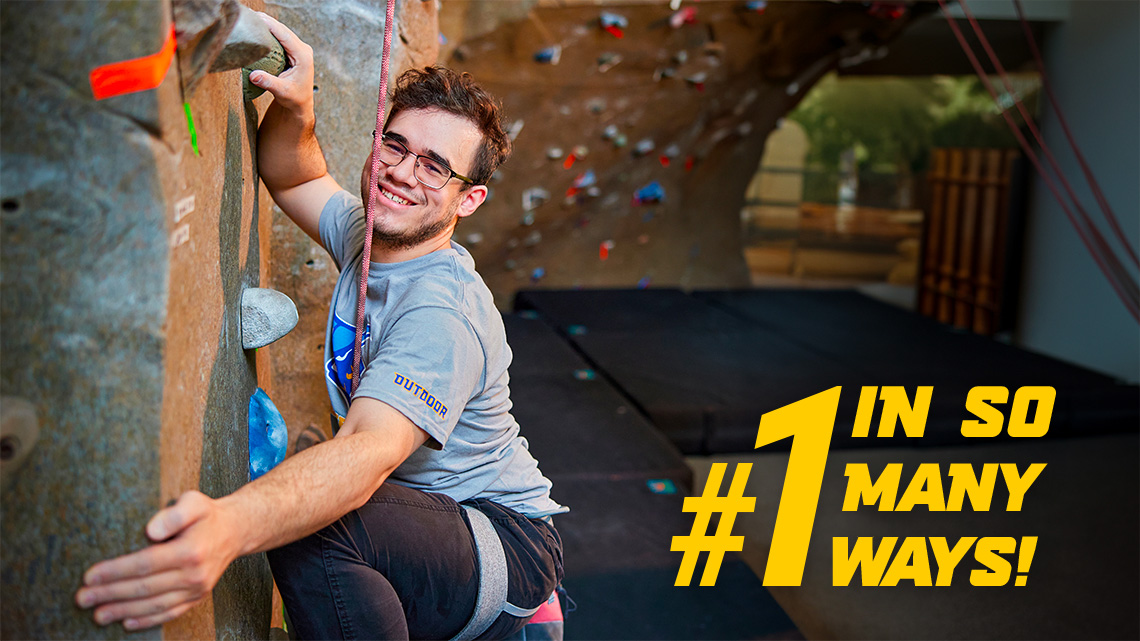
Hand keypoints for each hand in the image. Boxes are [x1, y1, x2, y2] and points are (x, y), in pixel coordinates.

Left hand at [75, 491, 241, 631]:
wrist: (236, 531)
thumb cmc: (208, 514)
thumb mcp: (194, 502)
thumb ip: (174, 514)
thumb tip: (150, 530)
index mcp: (190, 550)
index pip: (144, 564)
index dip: (115, 571)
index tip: (89, 575)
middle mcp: (194, 574)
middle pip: (144, 588)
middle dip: (109, 594)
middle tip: (82, 598)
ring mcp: (197, 589)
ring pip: (153, 605)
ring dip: (123, 612)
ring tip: (97, 614)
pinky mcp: (198, 597)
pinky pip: (170, 613)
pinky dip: (147, 621)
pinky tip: (127, 623)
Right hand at [249, 12, 315, 113]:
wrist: (301, 104)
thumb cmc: (294, 99)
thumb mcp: (281, 91)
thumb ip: (268, 82)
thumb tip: (253, 75)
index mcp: (303, 56)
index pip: (286, 36)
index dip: (272, 25)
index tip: (258, 18)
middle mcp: (303, 50)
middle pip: (283, 30)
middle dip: (268, 21)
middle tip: (251, 15)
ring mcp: (298, 49)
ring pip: (282, 32)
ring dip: (268, 25)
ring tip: (252, 19)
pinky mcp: (293, 50)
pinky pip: (280, 37)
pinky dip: (270, 32)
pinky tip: (259, 28)